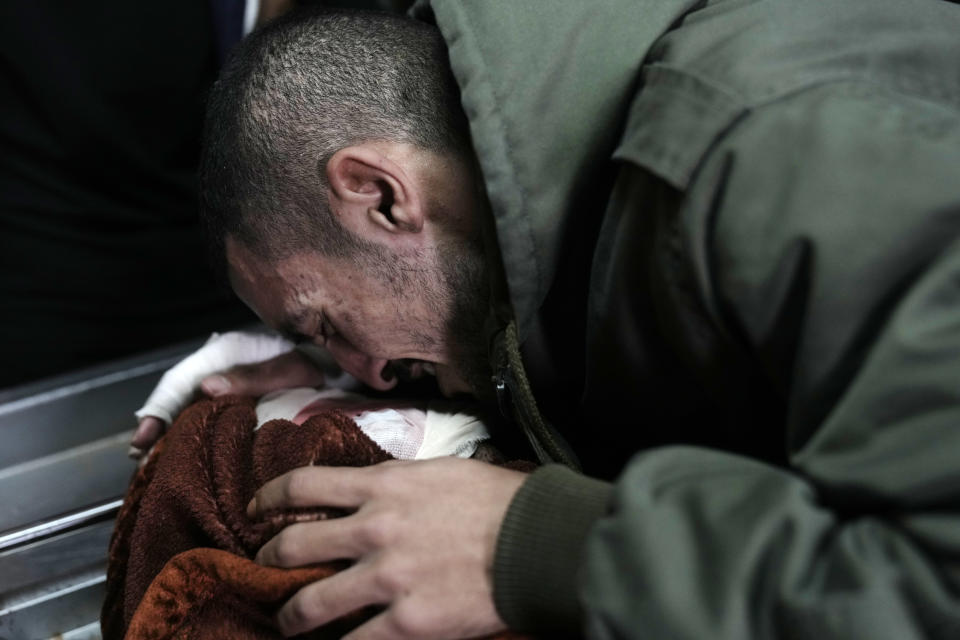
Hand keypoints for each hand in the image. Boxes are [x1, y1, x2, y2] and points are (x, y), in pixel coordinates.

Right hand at [129, 331, 325, 456]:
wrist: (340, 364)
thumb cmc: (317, 360)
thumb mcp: (289, 365)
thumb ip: (251, 376)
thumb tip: (206, 388)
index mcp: (223, 355)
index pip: (178, 383)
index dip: (158, 410)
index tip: (143, 439)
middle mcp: (219, 371)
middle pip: (178, 401)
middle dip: (158, 430)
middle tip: (142, 461)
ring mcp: (229, 390)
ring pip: (191, 413)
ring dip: (174, 438)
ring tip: (157, 466)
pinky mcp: (240, 406)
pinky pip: (211, 423)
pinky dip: (198, 440)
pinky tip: (190, 460)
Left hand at [249, 458, 527, 638]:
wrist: (533, 540)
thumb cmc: (495, 500)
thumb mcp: (438, 472)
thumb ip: (396, 481)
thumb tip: (371, 489)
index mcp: (382, 487)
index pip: (302, 485)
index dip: (268, 498)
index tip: (256, 509)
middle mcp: (373, 530)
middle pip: (294, 545)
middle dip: (270, 560)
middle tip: (265, 568)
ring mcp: (386, 578)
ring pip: (310, 603)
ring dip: (290, 617)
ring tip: (287, 623)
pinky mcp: (406, 621)